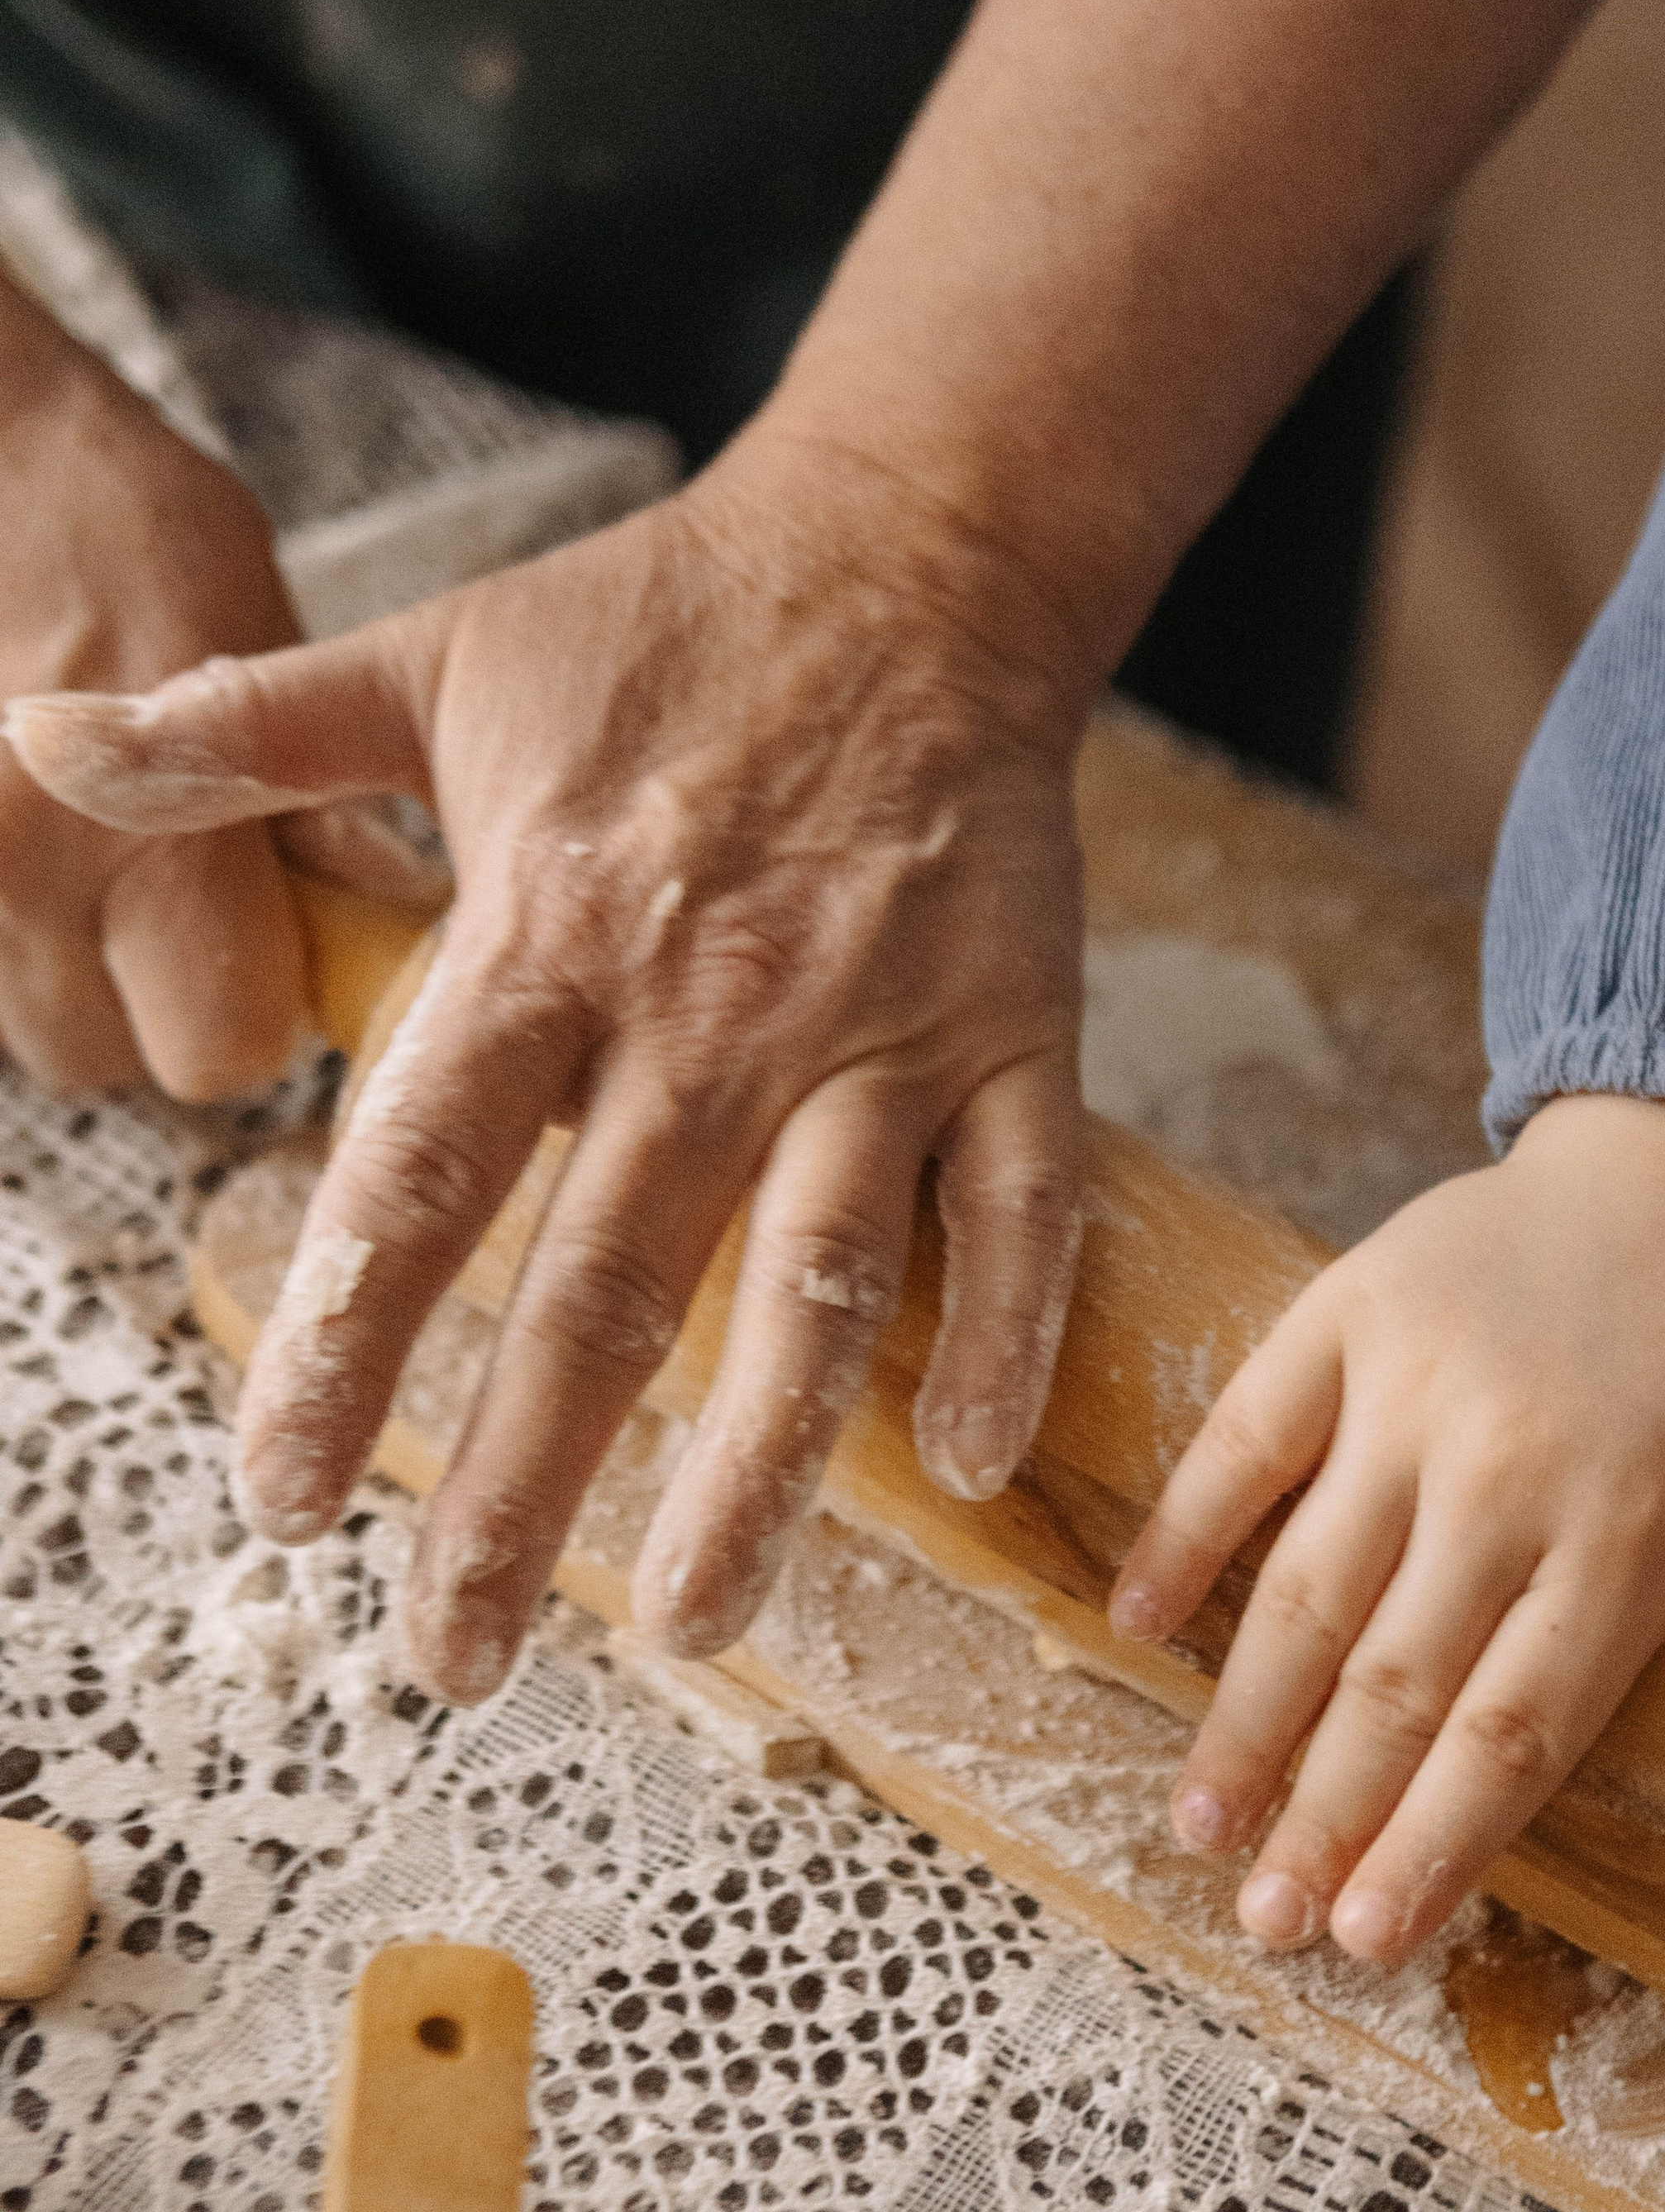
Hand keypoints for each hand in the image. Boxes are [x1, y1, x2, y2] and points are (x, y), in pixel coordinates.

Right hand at [0, 283, 312, 1095]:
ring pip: (29, 1027)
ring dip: (68, 973)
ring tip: (86, 855)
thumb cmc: (108, 520)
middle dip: (151, 1001)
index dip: (254, 1009)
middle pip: (110, 1058)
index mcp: (146, 831)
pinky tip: (34, 852)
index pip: (226, 1048)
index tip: (265, 948)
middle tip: (169, 899)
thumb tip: (383, 910)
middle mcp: (22, 879)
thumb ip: (312, 794)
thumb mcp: (253, 633)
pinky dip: (11, 932)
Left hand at [7, 420, 1100, 1702]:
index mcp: (555, 931)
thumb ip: (246, 733)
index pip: (423, 1173)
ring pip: (815, 1283)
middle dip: (519, 1488)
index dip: (342, 1345)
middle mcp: (712, 1007)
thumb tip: (39, 750)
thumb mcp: (436, 657)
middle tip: (449, 1652)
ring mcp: (876, 1032)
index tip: (281, 1499)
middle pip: (604, 1285)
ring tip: (688, 1624)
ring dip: (754, 1466)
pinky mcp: (1018, 1031)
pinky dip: (997, 1332)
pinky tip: (961, 1468)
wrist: (911, 559)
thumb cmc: (662, 620)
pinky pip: (1018, 1209)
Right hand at [1109, 1094, 1664, 1965]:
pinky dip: (1186, 1530)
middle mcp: (1510, 1468)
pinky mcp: (1343, 1316)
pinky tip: (1132, 1622)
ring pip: (1309, 1583)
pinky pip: (1244, 1437)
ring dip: (1243, 1717)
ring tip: (1197, 1829)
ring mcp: (1414, 1388)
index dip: (1440, 1838)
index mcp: (1631, 1525)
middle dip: (1323, 1819)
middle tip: (1266, 1928)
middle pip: (1398, 1680)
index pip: (1520, 1722)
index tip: (1375, 1936)